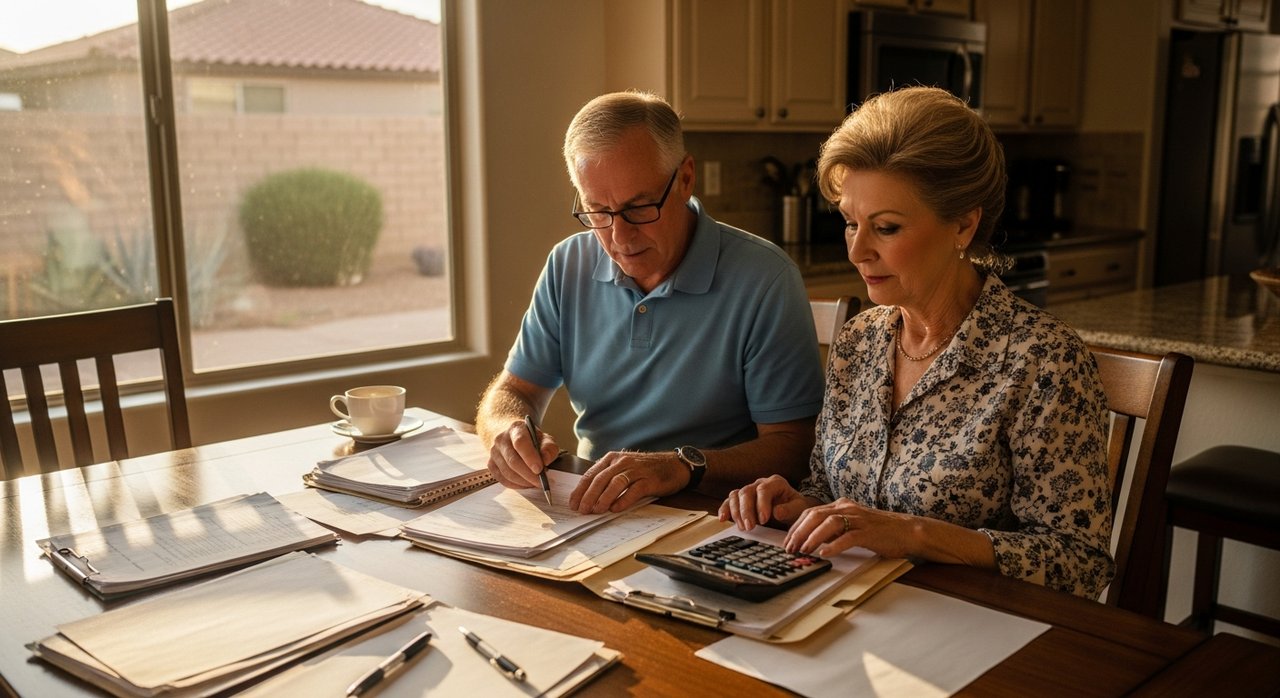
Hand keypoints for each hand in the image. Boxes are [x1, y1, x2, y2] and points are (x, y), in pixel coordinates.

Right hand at [485, 418, 560, 489]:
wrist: (514, 439)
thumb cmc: (532, 440)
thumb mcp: (545, 439)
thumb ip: (549, 448)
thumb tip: (545, 459)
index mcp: (516, 429)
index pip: (520, 442)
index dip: (530, 457)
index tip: (540, 469)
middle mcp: (501, 439)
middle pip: (512, 460)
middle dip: (528, 475)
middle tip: (541, 482)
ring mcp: (494, 452)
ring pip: (507, 472)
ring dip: (523, 481)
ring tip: (535, 483)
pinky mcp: (491, 464)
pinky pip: (502, 479)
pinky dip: (516, 485)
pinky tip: (525, 484)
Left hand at [569, 450, 687, 513]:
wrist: (674, 465)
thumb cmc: (646, 470)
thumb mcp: (623, 469)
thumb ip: (607, 479)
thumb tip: (588, 498)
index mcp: (612, 459)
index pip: (591, 474)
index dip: (580, 490)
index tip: (573, 504)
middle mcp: (622, 462)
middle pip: (600, 479)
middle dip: (588, 496)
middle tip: (582, 510)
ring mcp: (636, 470)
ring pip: (615, 483)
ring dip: (603, 498)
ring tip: (596, 510)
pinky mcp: (649, 480)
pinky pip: (633, 490)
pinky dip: (623, 500)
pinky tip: (616, 509)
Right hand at [718, 475, 811, 530]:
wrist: (792, 509)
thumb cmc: (795, 508)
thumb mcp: (799, 508)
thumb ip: (789, 510)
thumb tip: (777, 512)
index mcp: (775, 483)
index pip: (764, 489)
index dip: (761, 504)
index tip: (764, 520)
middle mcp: (760, 484)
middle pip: (747, 492)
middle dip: (746, 510)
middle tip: (750, 526)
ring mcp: (749, 490)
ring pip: (736, 496)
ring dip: (736, 512)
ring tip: (743, 527)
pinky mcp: (741, 499)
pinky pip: (730, 501)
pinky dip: (725, 509)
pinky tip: (723, 519)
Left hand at [783, 498, 918, 557]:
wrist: (907, 530)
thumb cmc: (879, 531)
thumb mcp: (852, 525)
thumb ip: (834, 528)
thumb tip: (812, 540)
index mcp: (841, 505)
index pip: (811, 512)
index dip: (796, 526)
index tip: (787, 541)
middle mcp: (847, 508)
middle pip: (815, 515)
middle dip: (799, 532)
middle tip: (790, 548)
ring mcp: (858, 519)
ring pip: (829, 523)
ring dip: (812, 537)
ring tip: (804, 550)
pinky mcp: (869, 532)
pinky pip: (848, 537)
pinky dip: (834, 545)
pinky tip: (825, 553)